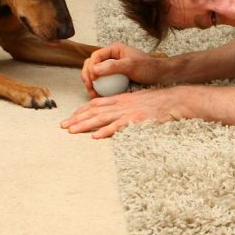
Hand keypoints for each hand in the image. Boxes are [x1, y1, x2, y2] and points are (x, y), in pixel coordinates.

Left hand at [61, 88, 185, 138]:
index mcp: (119, 98)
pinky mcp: (135, 120)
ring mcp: (127, 112)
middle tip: (62, 126)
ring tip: (72, 131)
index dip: (81, 110)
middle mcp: (120, 104)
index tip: (70, 118)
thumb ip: (122, 106)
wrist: (172, 101)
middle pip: (93, 110)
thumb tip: (111, 114)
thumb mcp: (135, 101)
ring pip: (101, 118)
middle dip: (76, 118)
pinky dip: (105, 131)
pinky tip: (95, 136)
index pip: (95, 103)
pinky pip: (117, 126)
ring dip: (85, 124)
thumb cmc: (156, 103)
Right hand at [79, 42, 164, 97]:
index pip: (95, 56)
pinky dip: (97, 88)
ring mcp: (111, 66)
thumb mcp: (131, 65)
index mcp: (114, 49)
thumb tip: (94, 69)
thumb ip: (113, 66)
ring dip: (90, 83)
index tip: (93, 79)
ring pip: (94, 73)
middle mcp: (110, 56)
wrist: (159, 76)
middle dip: (87, 76)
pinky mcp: (113, 76)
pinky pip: (101, 81)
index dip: (91, 67)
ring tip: (92, 94)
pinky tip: (98, 96)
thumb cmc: (148, 68)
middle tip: (89, 88)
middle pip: (91, 64)